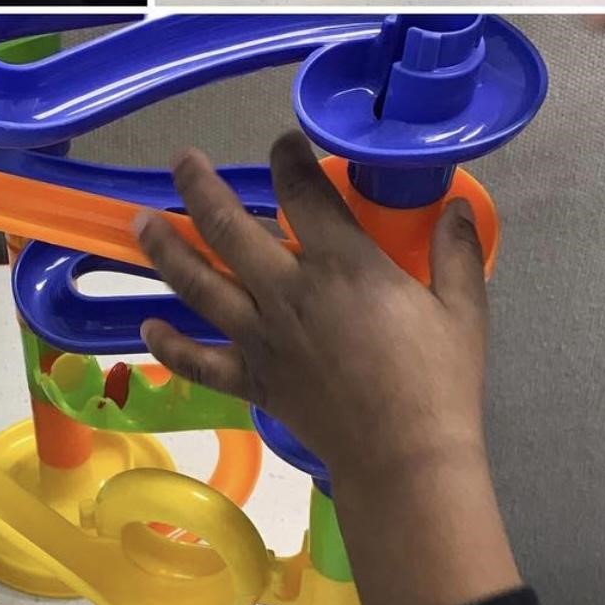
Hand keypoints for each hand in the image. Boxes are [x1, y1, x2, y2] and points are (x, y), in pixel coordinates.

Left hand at [134, 134, 520, 604]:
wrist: (406, 460)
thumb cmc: (437, 382)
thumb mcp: (462, 310)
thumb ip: (456, 252)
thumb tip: (458, 204)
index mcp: (341, 264)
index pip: (302, 192)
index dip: (288, 158)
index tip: (283, 144)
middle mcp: (288, 290)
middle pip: (228, 227)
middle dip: (200, 187)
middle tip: (182, 161)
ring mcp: (262, 336)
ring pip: (199, 284)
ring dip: (166, 250)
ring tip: (142, 223)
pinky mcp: (252, 379)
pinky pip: (200, 361)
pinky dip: (171, 346)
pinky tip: (149, 328)